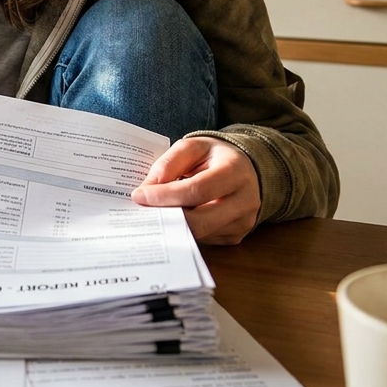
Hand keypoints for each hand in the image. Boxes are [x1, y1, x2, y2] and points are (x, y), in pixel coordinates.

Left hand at [131, 136, 260, 244]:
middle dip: (166, 217)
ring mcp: (243, 222)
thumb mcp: (193, 147)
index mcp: (235, 171)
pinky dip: (185, 231)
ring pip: (200, 234)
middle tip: (142, 211)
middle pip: (200, 221)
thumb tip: (148, 189)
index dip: (165, 196)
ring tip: (155, 213)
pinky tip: (174, 219)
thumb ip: (169, 164)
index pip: (197, 190)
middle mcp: (245, 200)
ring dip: (173, 226)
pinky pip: (204, 239)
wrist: (247, 169)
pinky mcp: (236, 236)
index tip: (139, 196)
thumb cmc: (216, 157)